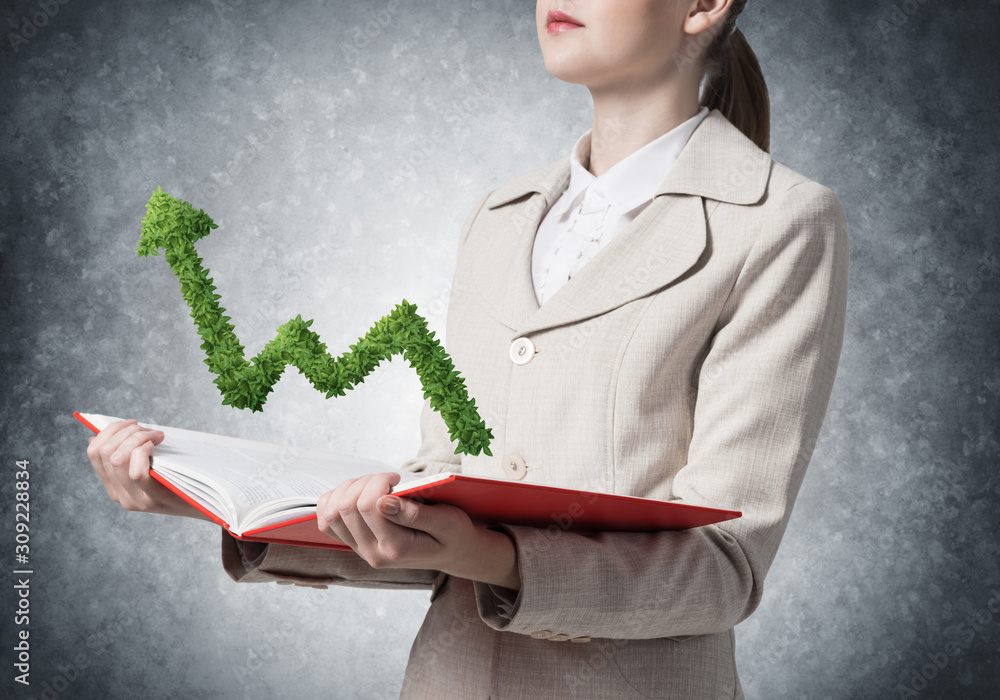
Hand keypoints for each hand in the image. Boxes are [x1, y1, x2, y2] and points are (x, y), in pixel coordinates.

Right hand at [86, 418, 211, 520]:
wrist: (206, 505)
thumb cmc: (180, 478)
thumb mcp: (150, 466)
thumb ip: (128, 455)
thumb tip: (98, 436)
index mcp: (114, 486)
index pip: (94, 453)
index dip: (109, 431)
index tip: (131, 423)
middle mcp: (119, 495)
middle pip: (105, 452)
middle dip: (125, 431)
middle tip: (148, 429)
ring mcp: (135, 499)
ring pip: (117, 459)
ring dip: (136, 438)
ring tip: (155, 436)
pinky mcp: (152, 500)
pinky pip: (136, 472)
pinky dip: (143, 451)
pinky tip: (156, 446)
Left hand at [316, 472, 520, 588]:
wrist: (452, 552)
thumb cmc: (452, 533)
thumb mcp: (446, 522)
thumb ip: (414, 514)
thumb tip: (383, 501)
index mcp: (396, 548)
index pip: (368, 506)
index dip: (377, 482)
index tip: (396, 478)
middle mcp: (374, 553)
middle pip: (345, 507)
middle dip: (363, 482)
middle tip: (386, 480)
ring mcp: (361, 550)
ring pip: (331, 514)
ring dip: (347, 489)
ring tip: (372, 486)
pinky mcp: (355, 544)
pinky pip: (327, 522)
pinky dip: (335, 501)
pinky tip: (357, 494)